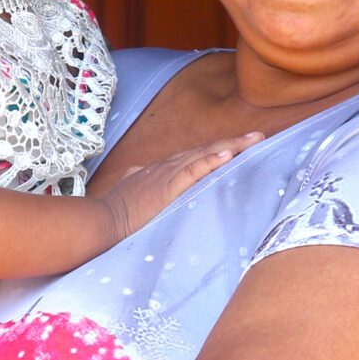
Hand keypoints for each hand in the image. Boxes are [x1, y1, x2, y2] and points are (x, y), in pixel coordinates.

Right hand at [98, 133, 260, 239]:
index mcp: (159, 172)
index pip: (194, 157)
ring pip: (204, 155)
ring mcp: (166, 175)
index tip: (237, 148)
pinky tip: (229, 154)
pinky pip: (193, 169)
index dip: (216, 152)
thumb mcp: (132, 199)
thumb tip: (140, 182)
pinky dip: (211, 160)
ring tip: (255, 140)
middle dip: (233, 144)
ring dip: (231, 147)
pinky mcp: (167, 187)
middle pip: (205, 151)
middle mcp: (165, 168)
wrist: (100, 223)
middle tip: (258, 137)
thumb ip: (140, 190)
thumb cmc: (113, 216)